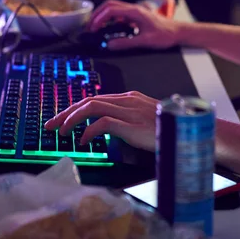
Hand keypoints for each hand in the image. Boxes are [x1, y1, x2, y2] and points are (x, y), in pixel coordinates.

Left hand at [44, 91, 158, 151]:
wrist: (189, 131)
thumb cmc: (169, 129)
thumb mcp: (145, 121)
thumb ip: (128, 120)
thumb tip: (107, 130)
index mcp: (129, 98)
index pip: (95, 98)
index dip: (74, 108)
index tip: (60, 119)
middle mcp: (127, 100)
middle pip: (89, 100)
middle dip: (66, 112)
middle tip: (50, 124)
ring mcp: (130, 111)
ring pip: (92, 107)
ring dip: (72, 119)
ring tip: (61, 132)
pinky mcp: (132, 124)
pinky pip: (103, 123)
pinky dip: (88, 131)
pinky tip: (83, 141)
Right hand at [88, 0, 180, 50]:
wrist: (178, 32)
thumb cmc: (166, 35)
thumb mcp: (145, 41)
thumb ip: (127, 43)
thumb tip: (110, 45)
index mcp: (135, 12)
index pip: (111, 11)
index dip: (99, 19)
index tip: (93, 29)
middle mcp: (134, 9)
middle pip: (110, 5)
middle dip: (97, 14)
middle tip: (90, 27)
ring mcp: (135, 11)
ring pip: (114, 8)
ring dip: (103, 15)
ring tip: (96, 27)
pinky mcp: (136, 15)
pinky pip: (119, 13)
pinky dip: (110, 18)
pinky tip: (108, 28)